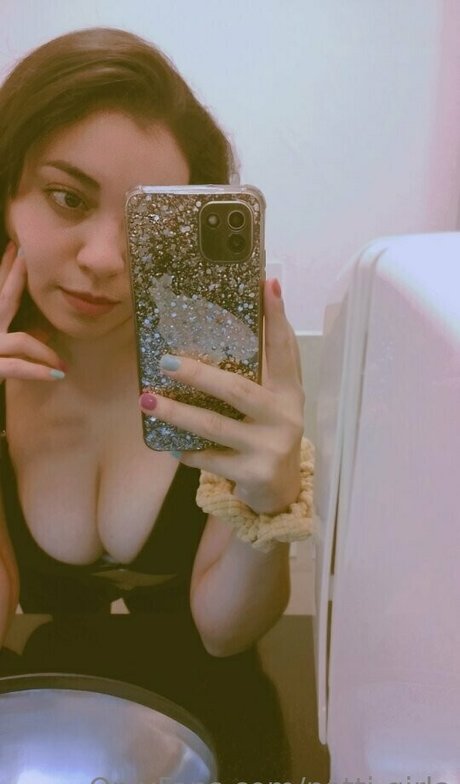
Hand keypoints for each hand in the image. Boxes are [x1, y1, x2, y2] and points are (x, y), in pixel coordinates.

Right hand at [0, 241, 65, 381]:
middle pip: (3, 298)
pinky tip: (55, 375)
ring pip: (22, 341)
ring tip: (61, 365)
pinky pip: (17, 368)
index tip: (18, 248)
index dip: (6, 269)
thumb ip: (16, 340)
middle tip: (27, 253)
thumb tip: (45, 333)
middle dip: (16, 275)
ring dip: (45, 354)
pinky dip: (38, 371)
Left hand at [139, 278, 304, 514]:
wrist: (281, 492)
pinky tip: (168, 444)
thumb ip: (258, 371)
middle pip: (238, 389)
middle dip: (199, 374)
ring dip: (177, 413)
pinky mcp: (254, 473)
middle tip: (165, 360)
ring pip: (215, 426)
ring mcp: (270, 447)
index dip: (276, 317)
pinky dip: (185, 451)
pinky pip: (208, 459)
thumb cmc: (267, 434)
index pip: (284, 349)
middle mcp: (285, 416)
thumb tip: (225, 326)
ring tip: (147, 400)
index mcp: (289, 391)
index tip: (267, 284)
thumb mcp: (271, 402)